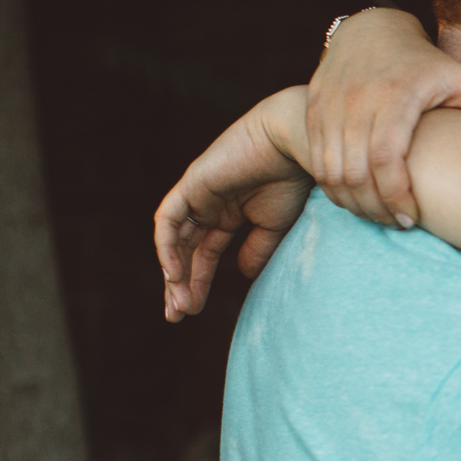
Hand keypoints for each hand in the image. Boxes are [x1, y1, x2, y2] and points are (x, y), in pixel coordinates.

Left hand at [154, 87, 313, 319]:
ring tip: (179, 304)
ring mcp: (196, 195)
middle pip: (185, 250)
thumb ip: (256, 250)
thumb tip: (242, 275)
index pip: (204, 253)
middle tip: (177, 315)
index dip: (197, 282)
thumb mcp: (275, 226)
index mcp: (228, 213)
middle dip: (179, 284)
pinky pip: (168, 220)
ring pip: (174, 240)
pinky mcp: (190, 185)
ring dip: (173, 273)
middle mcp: (207, 205)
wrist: (293, 145)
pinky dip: (167, 247)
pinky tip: (173, 274)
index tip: (193, 311)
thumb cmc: (292, 179)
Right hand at [305, 7, 460, 227]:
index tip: (413, 219)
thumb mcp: (460, 78)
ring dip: (352, 201)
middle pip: (354, 171)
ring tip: (380, 216)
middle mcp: (356, 100)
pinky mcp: (312, 110)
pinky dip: (332, 186)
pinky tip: (357, 199)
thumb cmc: (423, 63)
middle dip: (374, 207)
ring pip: (329, 169)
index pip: (385, 156)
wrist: (370, 32)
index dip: (395, 195)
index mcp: (395, 95)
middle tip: (399, 225)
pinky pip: (314, 159)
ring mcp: (329, 105)